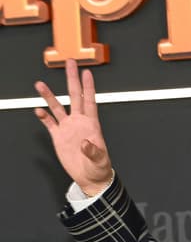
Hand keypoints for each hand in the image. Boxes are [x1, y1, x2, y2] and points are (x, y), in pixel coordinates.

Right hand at [34, 59, 112, 195]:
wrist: (90, 178)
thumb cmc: (99, 168)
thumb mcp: (100, 160)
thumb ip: (93, 151)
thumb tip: (85, 143)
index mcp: (92, 125)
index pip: (90, 101)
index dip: (88, 87)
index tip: (87, 72)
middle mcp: (78, 122)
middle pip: (74, 96)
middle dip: (72, 80)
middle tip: (70, 63)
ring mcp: (68, 128)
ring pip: (57, 107)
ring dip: (49, 96)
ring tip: (40, 85)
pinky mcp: (59, 136)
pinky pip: (49, 123)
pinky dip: (43, 116)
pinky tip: (38, 110)